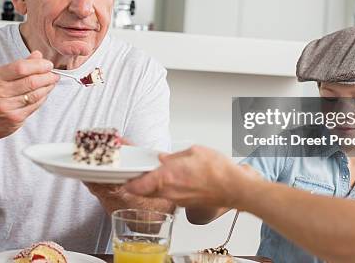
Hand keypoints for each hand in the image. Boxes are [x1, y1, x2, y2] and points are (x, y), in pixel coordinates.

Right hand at [0, 50, 59, 143]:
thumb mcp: (0, 77)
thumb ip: (19, 66)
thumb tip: (37, 55)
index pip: (21, 68)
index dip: (38, 65)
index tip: (48, 64)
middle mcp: (0, 92)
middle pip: (31, 81)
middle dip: (47, 76)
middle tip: (54, 74)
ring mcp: (7, 106)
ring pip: (35, 94)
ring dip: (48, 87)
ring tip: (52, 82)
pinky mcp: (15, 118)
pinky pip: (35, 105)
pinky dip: (43, 97)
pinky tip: (45, 93)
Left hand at [124, 145, 262, 207]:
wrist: (235, 188)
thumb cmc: (218, 171)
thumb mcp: (193, 152)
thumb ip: (175, 156)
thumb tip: (164, 158)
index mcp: (167, 176)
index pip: (136, 184)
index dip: (125, 180)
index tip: (119, 174)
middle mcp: (169, 191)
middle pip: (142, 191)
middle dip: (135, 183)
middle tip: (132, 173)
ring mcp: (177, 199)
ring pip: (155, 194)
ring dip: (150, 186)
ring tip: (152, 174)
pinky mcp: (185, 203)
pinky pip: (168, 196)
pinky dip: (165, 189)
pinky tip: (172, 180)